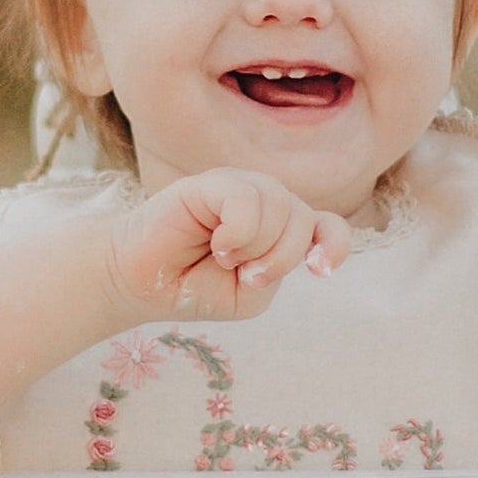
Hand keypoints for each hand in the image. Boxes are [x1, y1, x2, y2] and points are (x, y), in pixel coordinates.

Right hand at [108, 168, 352, 322]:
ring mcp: (240, 187)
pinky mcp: (211, 182)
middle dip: (280, 259)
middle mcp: (267, 203)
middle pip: (305, 221)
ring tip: (224, 258)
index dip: (334, 245)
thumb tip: (278, 236)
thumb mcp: (250, 294)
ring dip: (256, 248)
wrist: (143, 283)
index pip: (328, 226)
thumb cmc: (195, 286)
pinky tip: (217, 243)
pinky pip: (247, 200)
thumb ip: (277, 269)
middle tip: (244, 275)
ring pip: (281, 208)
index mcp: (281, 230)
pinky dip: (237, 233)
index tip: (319, 271)